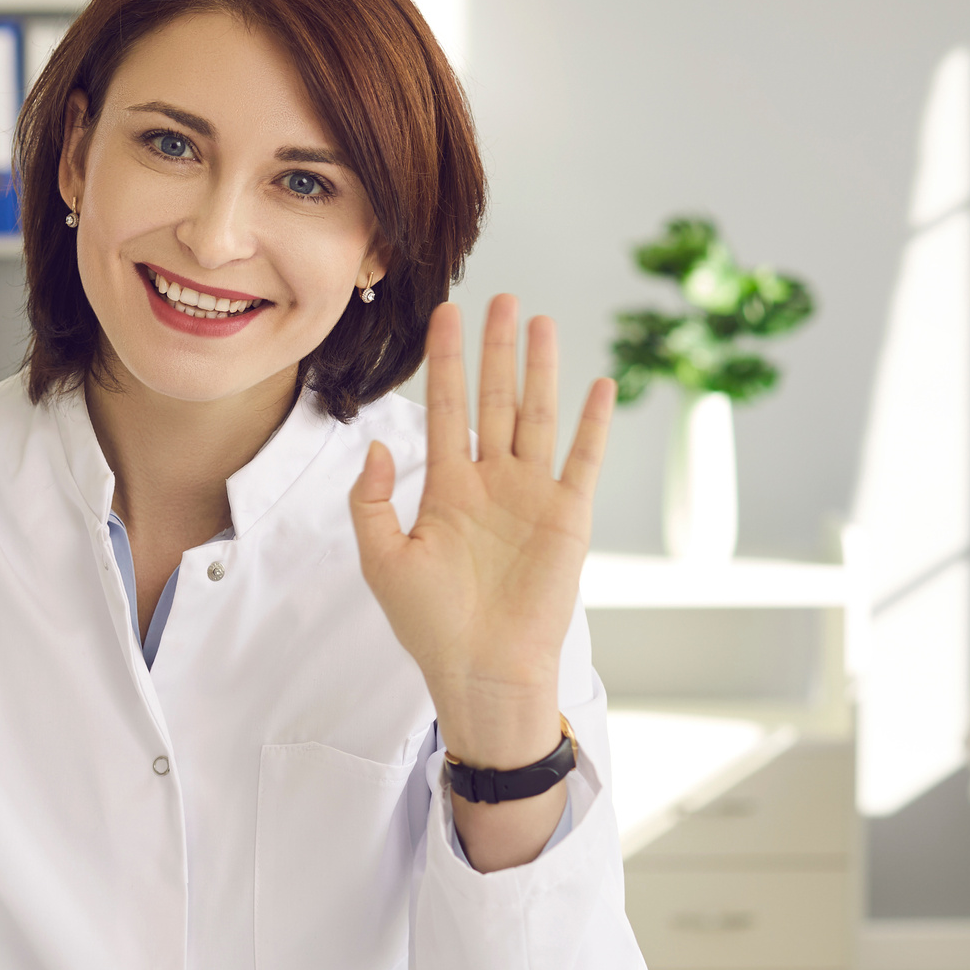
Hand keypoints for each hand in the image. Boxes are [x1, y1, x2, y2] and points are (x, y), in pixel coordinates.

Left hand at [349, 296, 612, 867]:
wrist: (482, 673)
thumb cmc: (430, 626)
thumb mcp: (382, 562)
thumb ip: (371, 502)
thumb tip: (374, 447)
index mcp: (447, 489)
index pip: (446, 409)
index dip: (447, 362)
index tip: (444, 312)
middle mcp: (492, 483)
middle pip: (495, 400)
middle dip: (495, 349)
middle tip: (499, 297)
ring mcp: (532, 498)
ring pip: (536, 417)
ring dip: (540, 370)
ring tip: (540, 321)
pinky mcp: (568, 519)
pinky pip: (582, 461)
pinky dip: (592, 424)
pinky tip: (598, 385)